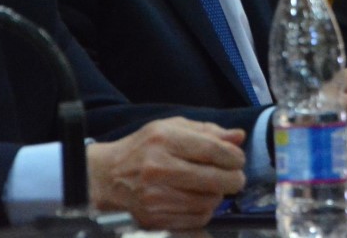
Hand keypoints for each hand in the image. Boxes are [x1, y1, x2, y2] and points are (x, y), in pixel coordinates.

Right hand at [87, 117, 245, 228]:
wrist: (108, 177)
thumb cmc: (144, 148)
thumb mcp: (172, 128)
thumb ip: (208, 131)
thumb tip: (238, 137)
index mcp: (165, 140)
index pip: (214, 150)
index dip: (234, 156)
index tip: (237, 159)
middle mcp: (159, 169)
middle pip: (215, 179)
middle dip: (234, 179)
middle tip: (234, 177)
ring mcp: (155, 197)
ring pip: (209, 202)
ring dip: (218, 196)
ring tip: (212, 187)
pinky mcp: (154, 219)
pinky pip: (196, 220)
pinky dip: (204, 211)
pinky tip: (197, 200)